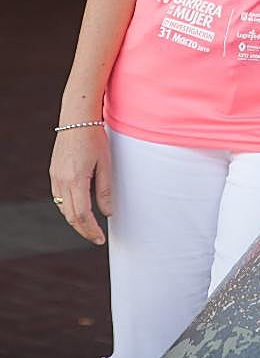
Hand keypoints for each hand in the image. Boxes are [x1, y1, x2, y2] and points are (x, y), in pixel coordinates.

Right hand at [49, 126, 111, 244]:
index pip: (82, 215)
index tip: (100, 239)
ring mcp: (55, 176)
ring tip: (90, 225)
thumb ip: (105, 190)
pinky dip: (68, 207)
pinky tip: (79, 208)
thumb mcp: (105, 163)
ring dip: (75, 220)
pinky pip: (58, 197)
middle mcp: (62, 181)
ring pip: (62, 208)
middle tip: (96, 237)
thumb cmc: (94, 137)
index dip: (91, 230)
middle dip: (83, 229)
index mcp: (76, 180)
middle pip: (70, 216)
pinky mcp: (53, 172)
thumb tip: (107, 213)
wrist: (77, 118)